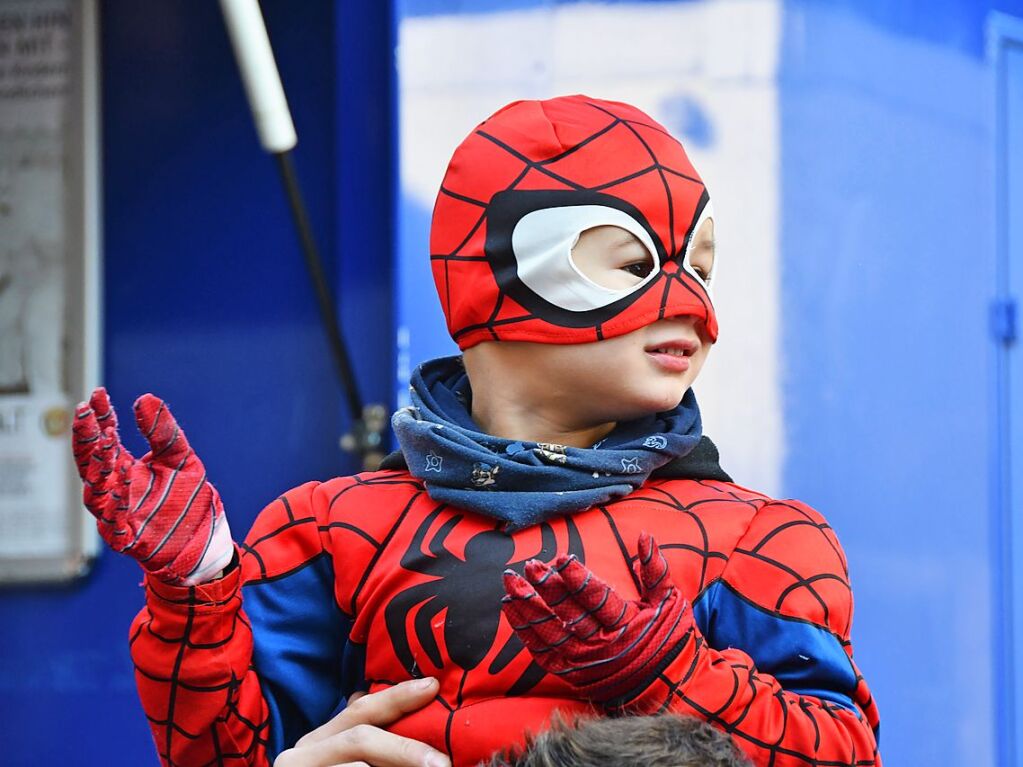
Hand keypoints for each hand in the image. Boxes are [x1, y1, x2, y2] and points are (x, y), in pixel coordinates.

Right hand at [72, 387, 233, 584]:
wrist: (201, 538)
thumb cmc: (185, 497)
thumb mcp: (180, 457)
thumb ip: (163, 431)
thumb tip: (145, 398)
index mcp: (123, 467)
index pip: (103, 437)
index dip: (98, 417)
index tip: (97, 395)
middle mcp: (114, 488)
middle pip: (91, 462)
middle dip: (87, 438)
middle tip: (87, 414)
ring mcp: (116, 513)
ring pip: (95, 492)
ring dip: (98, 469)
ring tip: (105, 444)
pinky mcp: (126, 537)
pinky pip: (113, 523)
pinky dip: (113, 506)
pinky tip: (120, 487)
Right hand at [274, 678, 450, 766]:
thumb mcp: (349, 757)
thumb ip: (372, 740)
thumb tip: (419, 717)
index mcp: (318, 740)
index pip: (360, 709)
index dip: (397, 696)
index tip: (431, 687)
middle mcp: (301, 755)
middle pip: (360, 739)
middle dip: (405, 748)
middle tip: (441, 763)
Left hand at [501, 532, 692, 708]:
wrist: (670, 688)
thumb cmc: (669, 637)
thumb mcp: (669, 602)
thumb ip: (655, 570)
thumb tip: (644, 535)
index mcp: (627, 624)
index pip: (597, 598)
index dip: (577, 578)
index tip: (560, 559)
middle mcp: (602, 645)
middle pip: (569, 614)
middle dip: (546, 589)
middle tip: (528, 567)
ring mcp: (584, 662)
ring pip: (550, 633)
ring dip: (528, 607)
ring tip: (510, 584)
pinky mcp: (571, 673)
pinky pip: (543, 653)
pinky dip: (525, 631)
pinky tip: (512, 608)